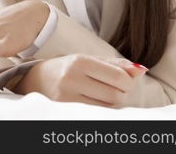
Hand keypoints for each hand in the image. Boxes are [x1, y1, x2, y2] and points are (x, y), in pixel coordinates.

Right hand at [16, 53, 148, 106]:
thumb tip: (141, 70)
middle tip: (108, 88)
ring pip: (107, 108)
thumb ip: (115, 64)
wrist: (34, 79)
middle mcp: (71, 79)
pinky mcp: (63, 110)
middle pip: (116, 96)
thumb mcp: (88, 59)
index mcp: (79, 61)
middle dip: (119, 93)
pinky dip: (99, 110)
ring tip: (96, 95)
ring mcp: (66, 97)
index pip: (119, 78)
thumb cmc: (66, 68)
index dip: (127, 81)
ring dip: (109, 104)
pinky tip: (90, 103)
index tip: (121, 80)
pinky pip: (95, 115)